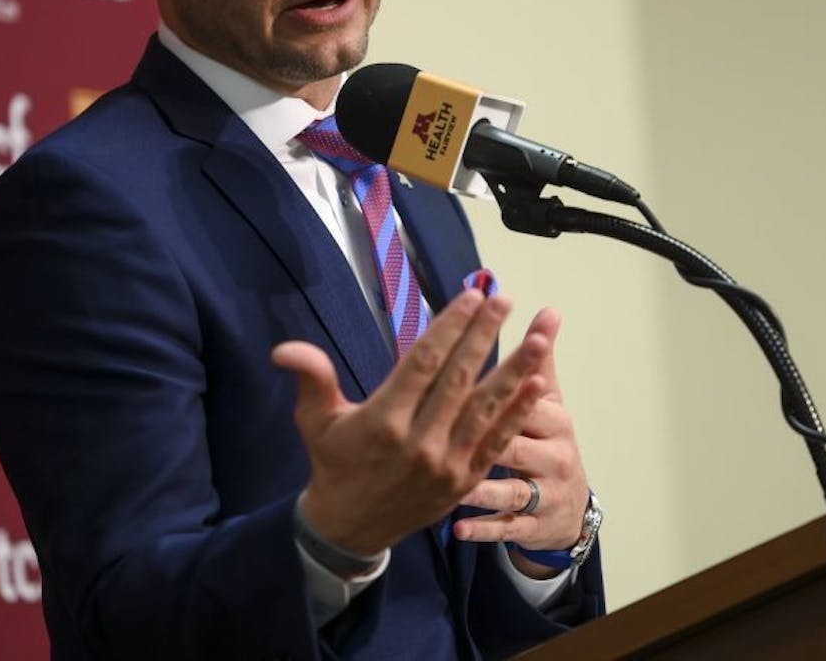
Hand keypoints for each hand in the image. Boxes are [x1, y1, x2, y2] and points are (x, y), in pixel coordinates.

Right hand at [270, 290, 556, 555]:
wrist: (350, 529)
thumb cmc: (334, 463)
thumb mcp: (315, 421)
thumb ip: (311, 379)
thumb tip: (284, 348)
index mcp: (382, 421)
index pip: (422, 365)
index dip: (449, 328)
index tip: (471, 296)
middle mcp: (418, 442)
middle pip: (458, 380)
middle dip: (484, 337)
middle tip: (506, 300)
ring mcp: (446, 463)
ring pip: (485, 409)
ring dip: (515, 372)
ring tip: (541, 339)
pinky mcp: (465, 480)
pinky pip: (497, 442)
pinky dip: (518, 413)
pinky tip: (540, 385)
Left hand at [452, 321, 590, 576]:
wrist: (568, 507)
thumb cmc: (547, 440)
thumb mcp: (548, 399)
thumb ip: (541, 356)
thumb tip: (550, 310)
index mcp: (554, 420)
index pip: (525, 396)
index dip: (502, 380)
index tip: (467, 365)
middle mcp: (554, 456)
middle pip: (517, 440)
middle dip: (487, 432)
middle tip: (447, 423)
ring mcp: (544, 494)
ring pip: (514, 490)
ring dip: (485, 488)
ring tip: (453, 484)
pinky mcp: (532, 526)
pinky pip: (508, 528)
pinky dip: (485, 530)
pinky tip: (458, 530)